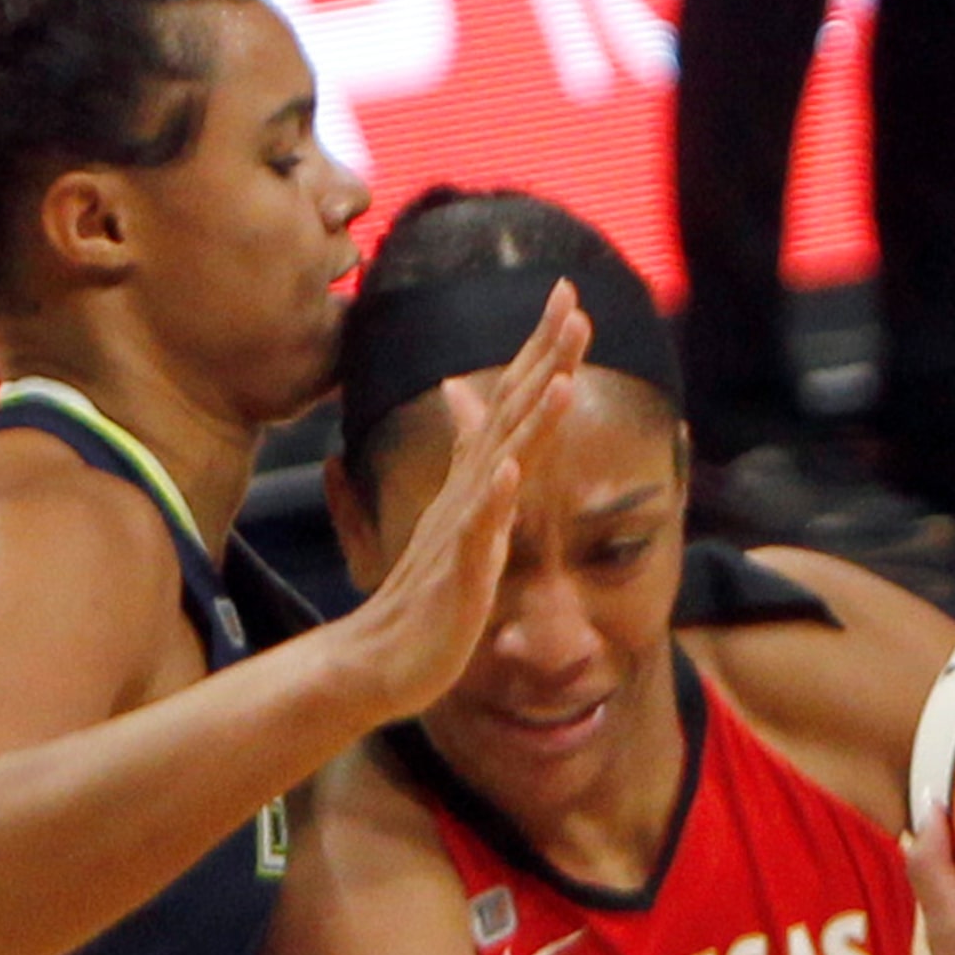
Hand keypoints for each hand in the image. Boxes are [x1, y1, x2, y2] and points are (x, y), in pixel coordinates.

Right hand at [343, 278, 591, 716]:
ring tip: (562, 377)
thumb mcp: (460, 517)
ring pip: (499, 464)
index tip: (568, 297)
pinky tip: (511, 471)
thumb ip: (468, 458)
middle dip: (544, 360)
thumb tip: (468, 401)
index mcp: (475, 481)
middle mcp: (468, 494)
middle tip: (574, 303)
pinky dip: (493, 501)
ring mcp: (461, 531)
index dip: (541, 350)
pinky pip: (475, 533)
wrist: (380, 658)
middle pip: (511, 415)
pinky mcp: (457, 575)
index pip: (512, 402)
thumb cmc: (427, 593)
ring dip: (531, 421)